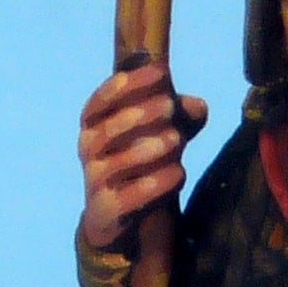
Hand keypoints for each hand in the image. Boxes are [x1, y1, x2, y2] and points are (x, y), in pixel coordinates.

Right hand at [78, 59, 207, 249]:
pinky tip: (179, 173)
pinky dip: (156, 184)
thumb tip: (199, 106)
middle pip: (109, 129)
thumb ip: (178, 116)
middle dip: (140, 115)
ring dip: (150, 148)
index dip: (129, 84)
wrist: (116, 214)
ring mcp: (95, 180)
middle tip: (169, 107)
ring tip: (176, 139)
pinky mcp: (106, 210)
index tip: (160, 72)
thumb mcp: (158, 131)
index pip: (102, 99)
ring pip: (120, 162)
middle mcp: (88, 150)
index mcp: (93, 123)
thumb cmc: (139, 160)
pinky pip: (130, 196)